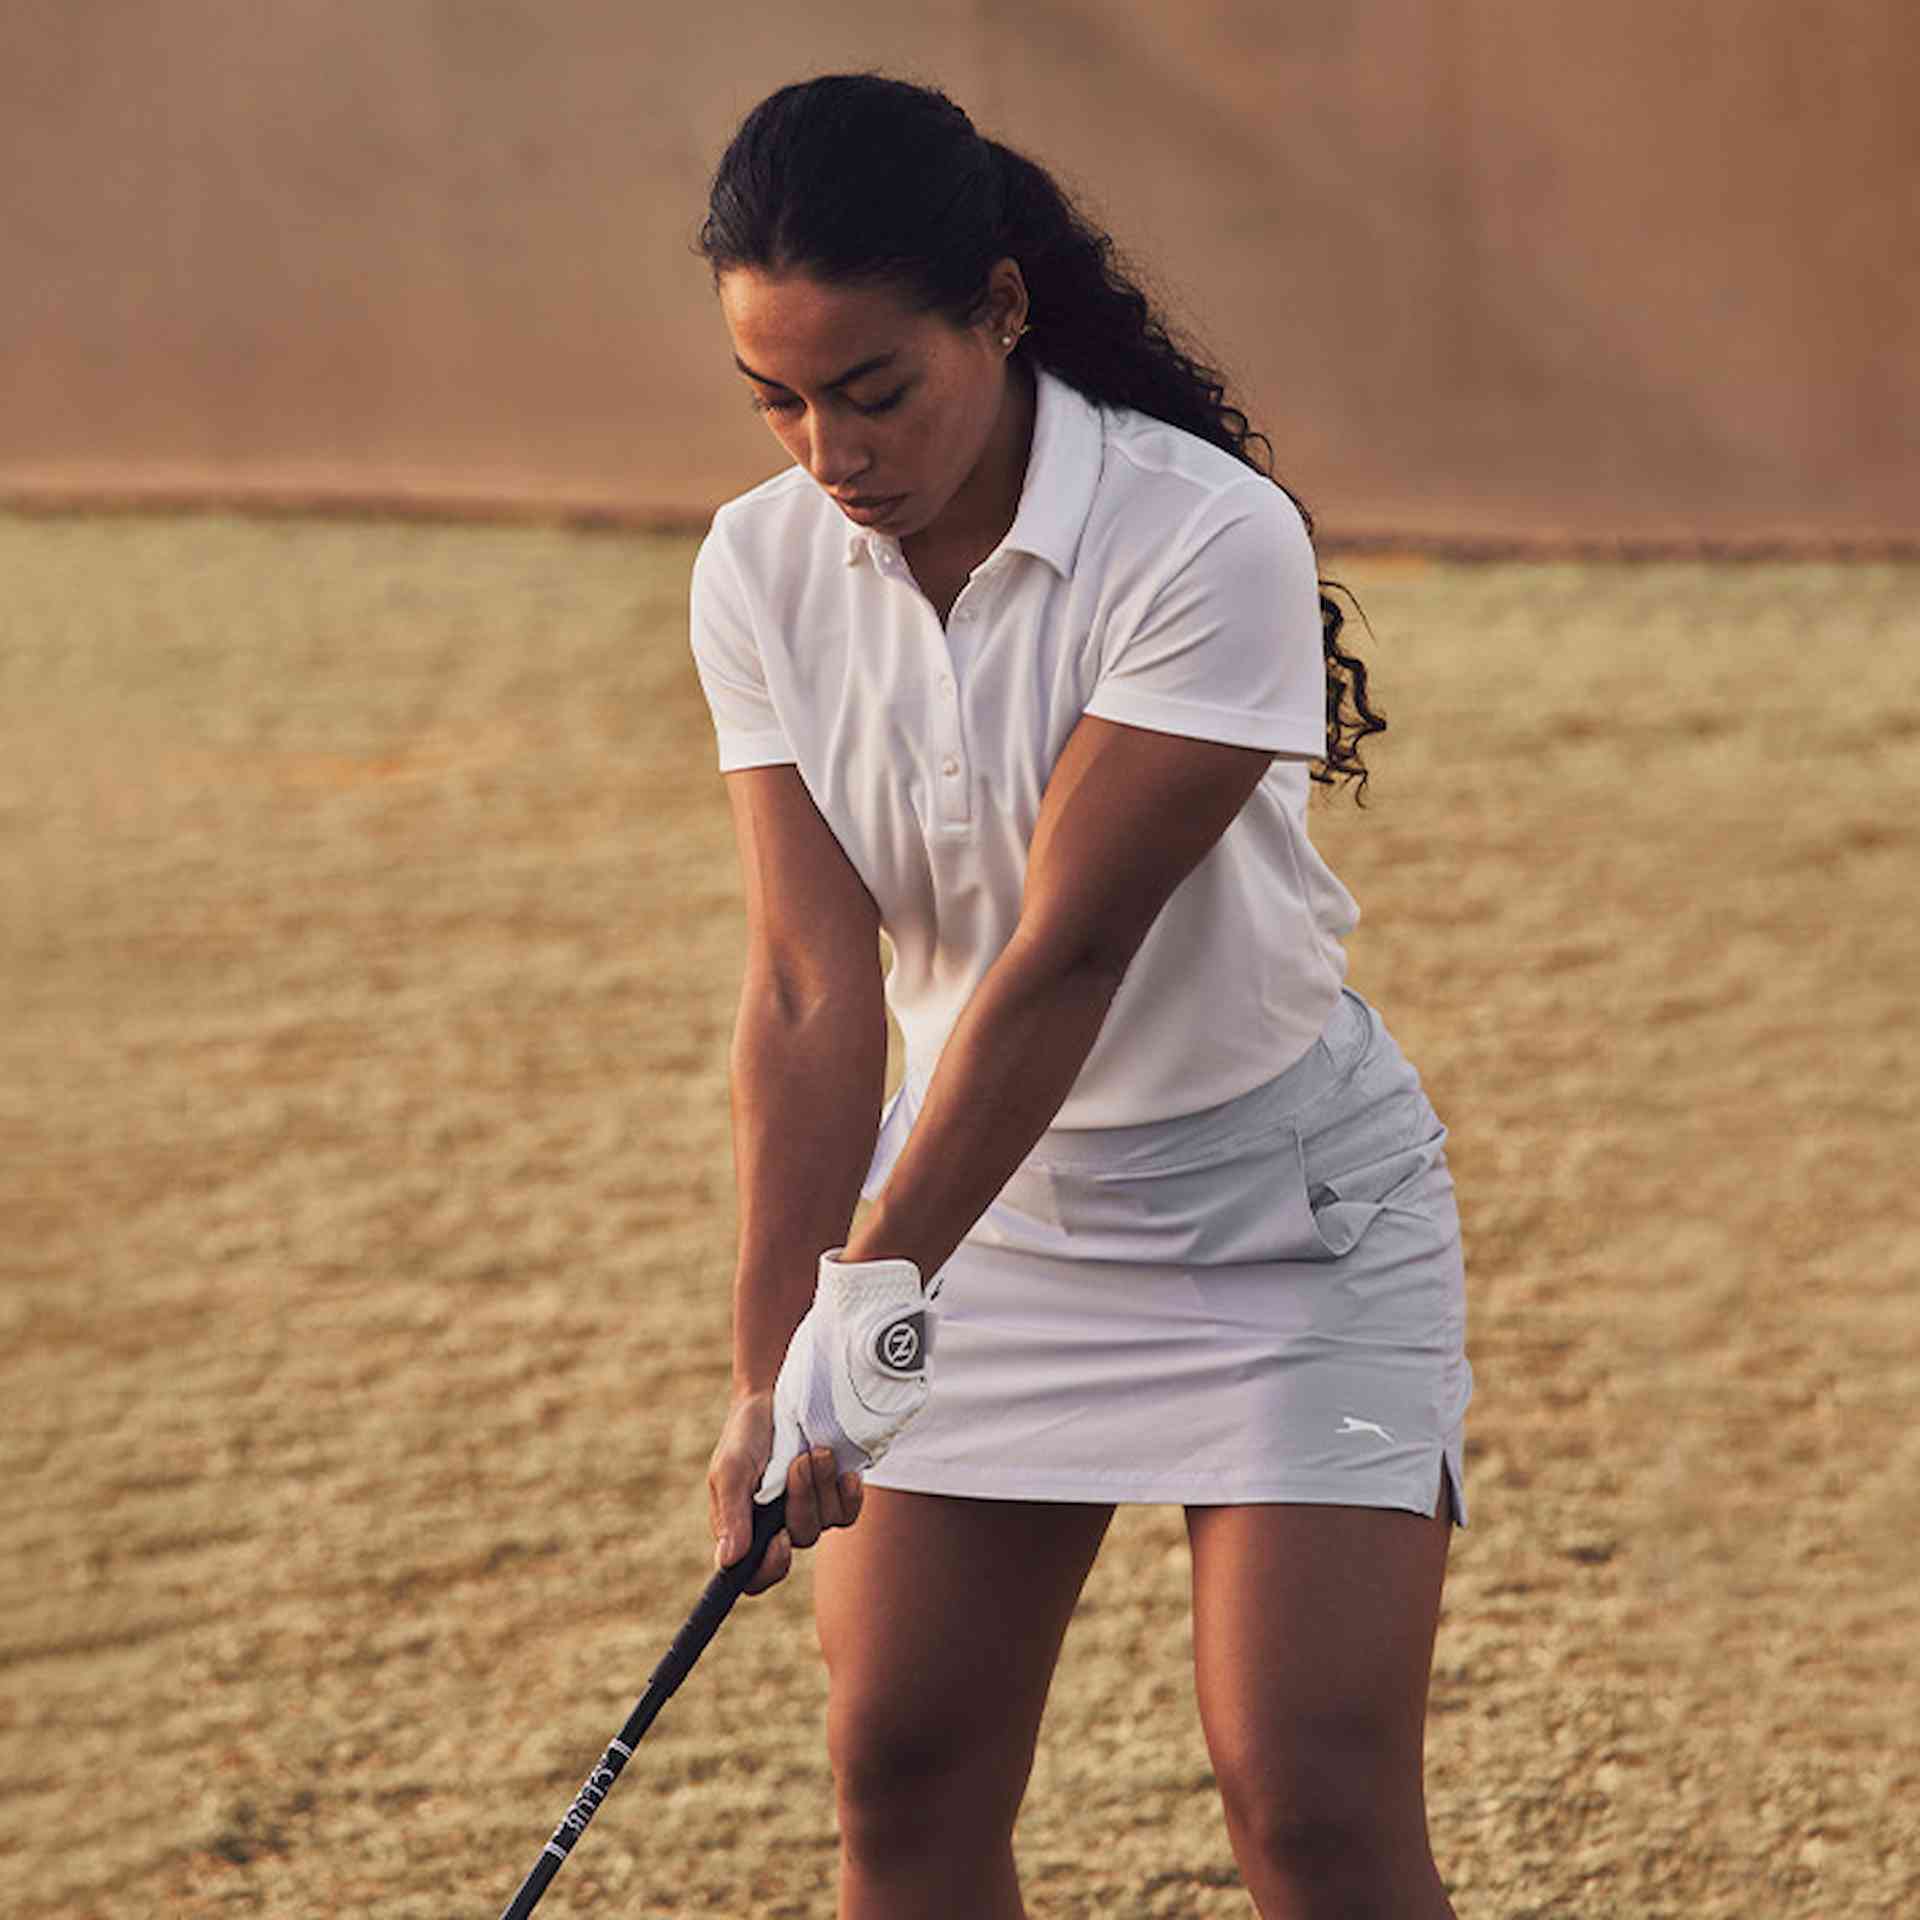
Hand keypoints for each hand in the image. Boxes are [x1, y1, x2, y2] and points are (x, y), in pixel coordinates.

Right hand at [707, 1250, 934, 1594]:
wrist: (779, 1393)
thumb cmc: (747, 1433)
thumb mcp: (729, 1468)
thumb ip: (731, 1513)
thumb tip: (728, 1561)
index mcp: (745, 1529)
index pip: (755, 1576)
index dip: (767, 1571)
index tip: (777, 1544)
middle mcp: (778, 1526)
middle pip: (798, 1542)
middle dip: (801, 1502)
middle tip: (799, 1462)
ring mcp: (810, 1510)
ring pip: (825, 1524)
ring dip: (822, 1487)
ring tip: (815, 1451)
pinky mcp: (834, 1494)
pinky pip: (848, 1513)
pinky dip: (848, 1494)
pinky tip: (846, 1473)